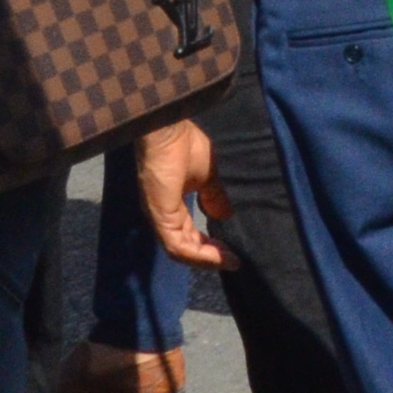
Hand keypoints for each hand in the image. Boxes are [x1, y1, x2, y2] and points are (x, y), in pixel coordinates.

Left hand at [138, 115, 228, 269]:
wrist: (170, 131)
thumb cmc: (186, 145)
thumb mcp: (209, 176)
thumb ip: (215, 197)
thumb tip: (225, 215)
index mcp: (172, 205)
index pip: (189, 233)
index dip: (209, 245)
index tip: (231, 252)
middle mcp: (163, 214)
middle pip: (185, 246)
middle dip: (210, 256)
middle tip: (232, 261)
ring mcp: (160, 217)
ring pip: (181, 250)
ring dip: (205, 259)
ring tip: (228, 261)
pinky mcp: (161, 216)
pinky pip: (177, 245)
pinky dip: (197, 255)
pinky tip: (217, 256)